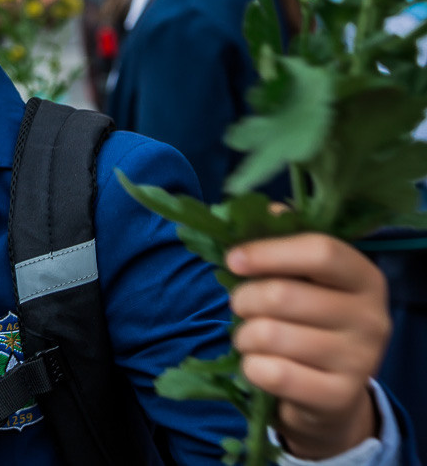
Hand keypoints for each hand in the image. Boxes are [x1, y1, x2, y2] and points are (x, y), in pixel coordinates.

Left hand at [226, 234, 388, 459]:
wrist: (331, 394)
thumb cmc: (308, 321)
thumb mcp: (304, 279)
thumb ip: (284, 241)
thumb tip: (268, 210)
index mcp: (364, 277)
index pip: (321, 250)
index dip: (268, 252)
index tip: (233, 260)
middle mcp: (372, 317)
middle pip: (282, 294)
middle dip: (243, 299)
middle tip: (240, 306)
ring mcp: (360, 360)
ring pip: (269, 335)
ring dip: (243, 336)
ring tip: (251, 338)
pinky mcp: (340, 396)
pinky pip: (272, 373)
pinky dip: (251, 367)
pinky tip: (259, 365)